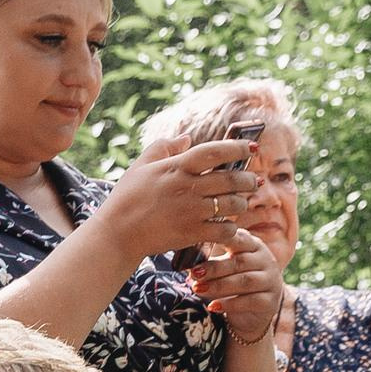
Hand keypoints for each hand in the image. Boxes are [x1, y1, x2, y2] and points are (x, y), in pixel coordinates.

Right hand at [91, 134, 262, 265]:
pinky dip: (231, 229)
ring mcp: (191, 211)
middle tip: (252, 181)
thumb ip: (164, 147)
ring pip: (231, 205)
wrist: (117, 233)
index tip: (251, 148)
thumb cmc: (127, 197)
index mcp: (176, 167)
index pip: (215, 152)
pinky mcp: (191, 233)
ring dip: (241, 203)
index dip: (237, 148)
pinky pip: (223, 230)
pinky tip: (229, 226)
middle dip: (247, 179)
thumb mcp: (141, 165)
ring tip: (241, 203)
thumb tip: (187, 138)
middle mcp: (187, 187)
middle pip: (230, 179)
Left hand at [189, 230, 282, 344]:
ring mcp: (271, 281)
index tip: (204, 238)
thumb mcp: (225, 268)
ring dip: (219, 286)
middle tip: (194, 274)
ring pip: (245, 281)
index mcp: (254, 246)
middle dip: (215, 268)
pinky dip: (229, 304)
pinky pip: (250, 301)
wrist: (251, 315)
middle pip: (240, 262)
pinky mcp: (270, 302)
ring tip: (198, 289)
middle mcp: (266, 261)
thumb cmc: (234, 284)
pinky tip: (213, 307)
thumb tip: (185, 261)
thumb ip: (212, 260)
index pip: (240, 239)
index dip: (224, 238)